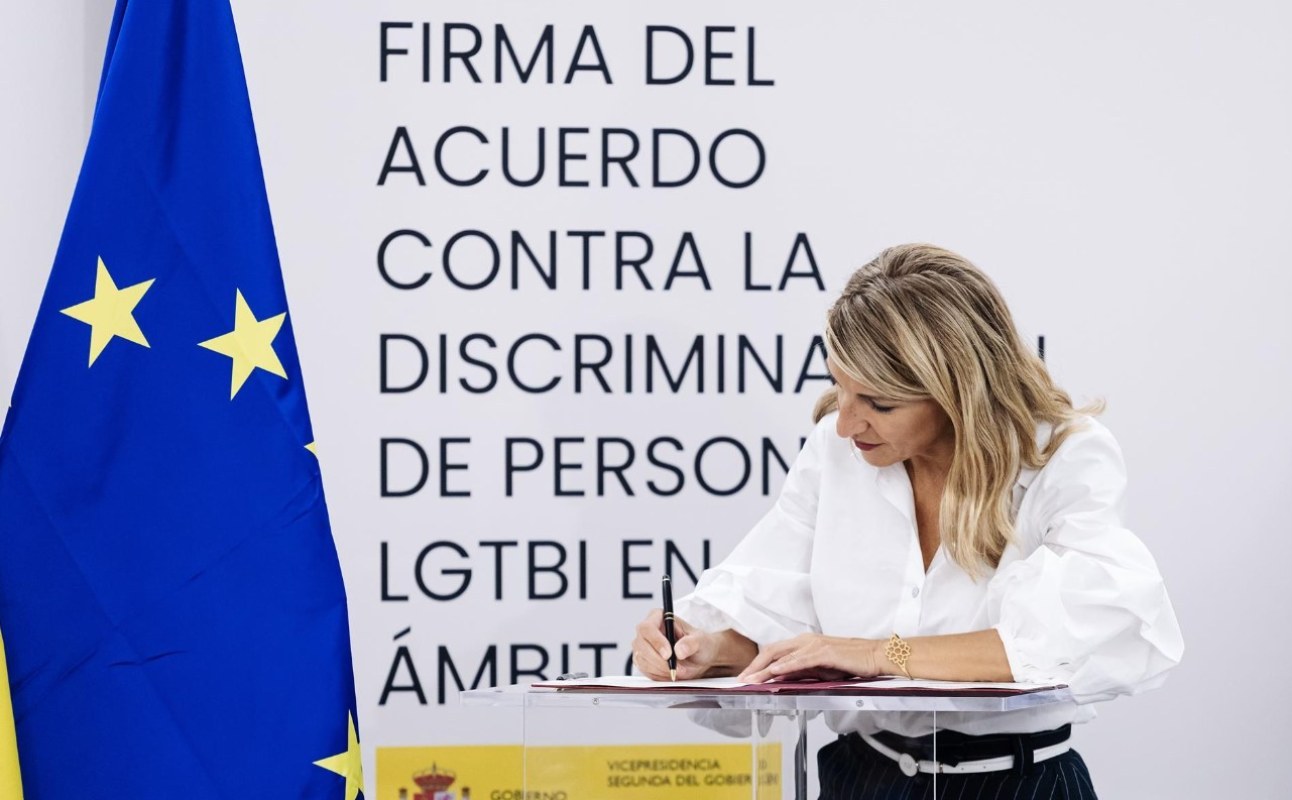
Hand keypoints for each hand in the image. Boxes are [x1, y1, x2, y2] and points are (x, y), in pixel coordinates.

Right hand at [632, 609, 722, 680]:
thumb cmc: (700, 644)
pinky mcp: (643, 660)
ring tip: (679, 670)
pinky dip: (658, 675)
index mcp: (659, 617)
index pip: (647, 627)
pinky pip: (644, 670)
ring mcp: (642, 646)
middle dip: (659, 660)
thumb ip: (691, 643)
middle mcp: (647, 631)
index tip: (668, 654)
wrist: (700, 658)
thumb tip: (679, 650)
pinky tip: (671, 673)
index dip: (656, 641)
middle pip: (641, 645)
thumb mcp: (701, 641)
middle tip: (676, 668)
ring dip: (660, 669)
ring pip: (641, 659)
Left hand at [737, 633, 880, 683]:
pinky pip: (800, 659)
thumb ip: (801, 672)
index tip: (746, 677)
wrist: (876, 656)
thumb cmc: (851, 662)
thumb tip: (781, 679)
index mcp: (804, 643)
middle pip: (772, 651)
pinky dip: (785, 666)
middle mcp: (806, 640)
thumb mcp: (821, 670)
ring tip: (751, 680)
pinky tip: (775, 672)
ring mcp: (814, 645)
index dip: (757, 664)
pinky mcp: (825, 652)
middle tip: (741, 680)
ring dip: (764, 668)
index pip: (774, 652)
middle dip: (754, 666)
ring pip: (782, 655)